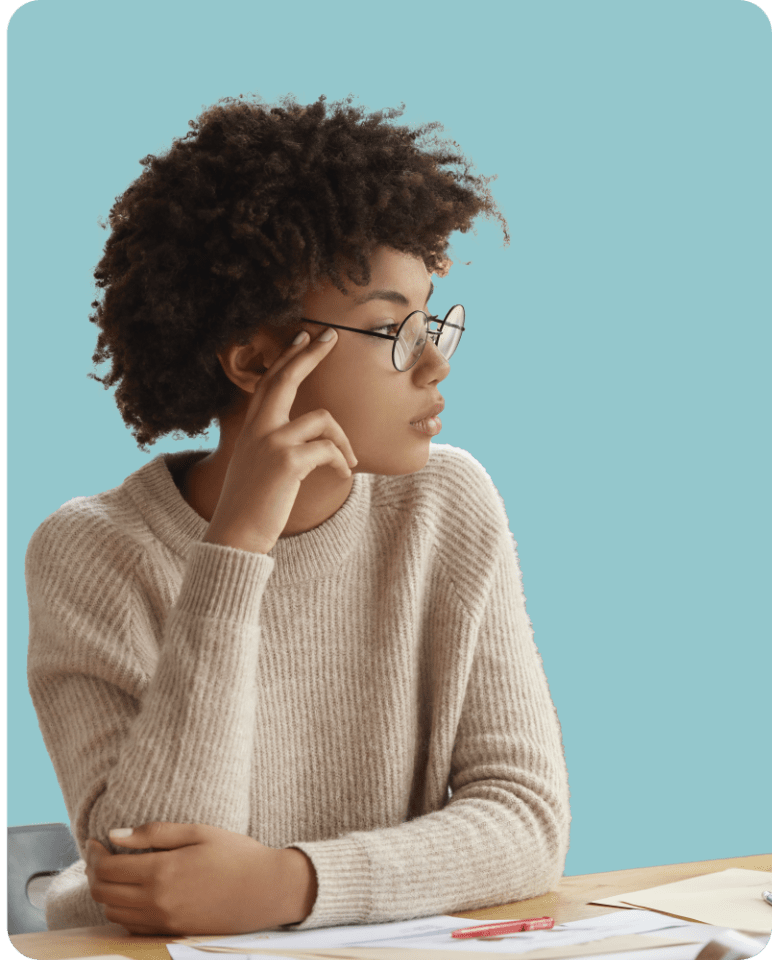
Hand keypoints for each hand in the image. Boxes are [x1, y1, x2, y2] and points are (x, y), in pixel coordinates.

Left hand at [85, 822, 316, 934]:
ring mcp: (163, 922)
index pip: (106, 869)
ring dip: (107, 893)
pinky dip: (123, 911)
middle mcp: (156, 902)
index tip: (96, 841)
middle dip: (94, 873)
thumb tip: (115, 835)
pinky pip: (132, 927)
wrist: (267, 890)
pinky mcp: (172, 933)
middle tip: (101, 855)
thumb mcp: (198, 832)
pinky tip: (135, 894)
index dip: (94, 854)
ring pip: (114, 913)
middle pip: (103, 893)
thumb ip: (154, 834)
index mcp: (161, 872)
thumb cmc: (236, 855)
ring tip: (118, 872)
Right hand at [204, 328, 357, 553]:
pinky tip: (343, 476)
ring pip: (322, 419)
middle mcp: (258, 429)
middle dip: (309, 354)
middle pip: (285, 379)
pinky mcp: (288, 461)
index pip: (268, 383)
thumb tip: (310, 435)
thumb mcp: (258, 466)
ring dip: (343, 441)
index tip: (303, 337)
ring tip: (348, 462)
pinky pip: (329, 449)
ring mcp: (271, 443)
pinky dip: (341, 461)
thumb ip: (275, 444)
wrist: (236, 535)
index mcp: (251, 429)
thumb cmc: (252, 506)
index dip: (286, 358)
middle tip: (330, 336)